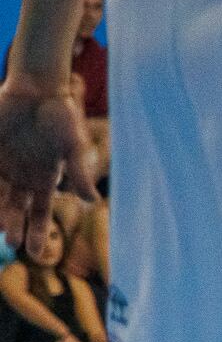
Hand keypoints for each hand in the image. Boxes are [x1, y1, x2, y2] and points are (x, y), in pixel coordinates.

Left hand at [0, 79, 96, 261]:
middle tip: (11, 241)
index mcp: (46, 177)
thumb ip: (79, 174)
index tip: (34, 253)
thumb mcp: (73, 146)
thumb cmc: (60, 115)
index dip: (38, 233)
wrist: (35, 88)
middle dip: (13, 228)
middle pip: (16, 210)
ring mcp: (5, 166)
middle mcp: (23, 177)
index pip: (40, 212)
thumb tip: (93, 202)